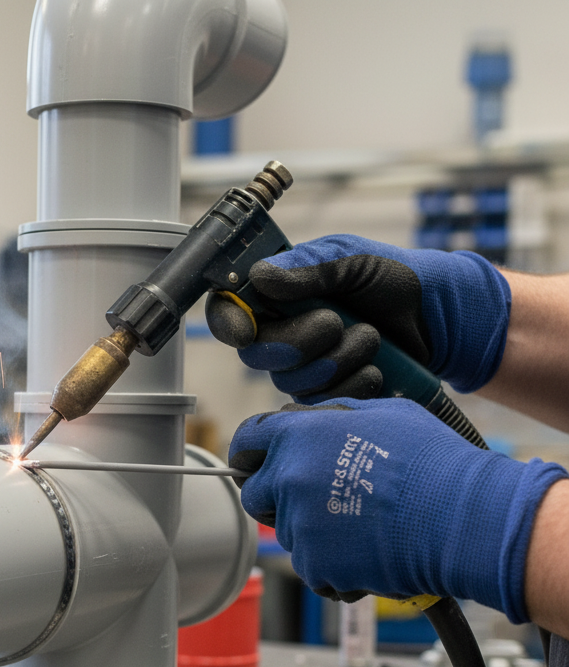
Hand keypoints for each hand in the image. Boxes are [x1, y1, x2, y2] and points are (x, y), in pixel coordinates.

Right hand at [206, 234, 510, 399]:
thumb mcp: (354, 259)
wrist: (441, 319)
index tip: (248, 330)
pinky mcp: (325, 395)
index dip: (230, 323)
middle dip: (298, 342)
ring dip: (335, 360)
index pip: (229, 311)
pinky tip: (375, 367)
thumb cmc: (397, 280)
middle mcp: (282, 332)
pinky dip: (352, 383)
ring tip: (371, 338)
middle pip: (257, 354)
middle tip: (335, 322)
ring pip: (290, 381)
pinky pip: (321, 402)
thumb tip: (260, 277)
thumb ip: (308, 267)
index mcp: (278, 294)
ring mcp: (302, 368)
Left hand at [229, 397, 565, 620]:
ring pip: (290, 533)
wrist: (459, 518)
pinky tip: (370, 552)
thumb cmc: (430, 462)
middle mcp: (288, 478)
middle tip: (314, 501)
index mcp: (298, 436)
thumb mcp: (382, 414)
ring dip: (315, 533)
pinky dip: (335, 566)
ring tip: (364, 525)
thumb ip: (332, 418)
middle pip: (254, 494)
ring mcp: (298, 524)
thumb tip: (310, 422)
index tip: (253, 463)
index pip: (247, 441)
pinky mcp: (314, 564)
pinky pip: (313, 567)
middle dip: (275, 498)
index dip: (249, 453)